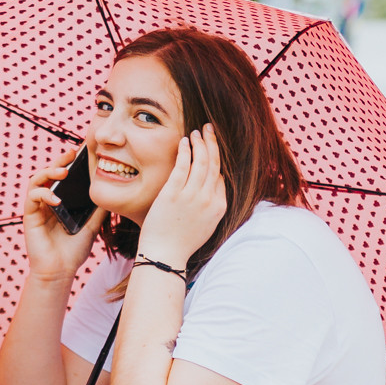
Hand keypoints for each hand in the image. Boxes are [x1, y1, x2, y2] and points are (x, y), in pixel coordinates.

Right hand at [22, 144, 104, 281]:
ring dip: (48, 172)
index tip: (81, 153)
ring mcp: (37, 208)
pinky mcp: (29, 217)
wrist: (60, 272)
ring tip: (63, 172)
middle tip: (71, 154)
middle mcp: (47, 202)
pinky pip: (32, 197)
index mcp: (60, 201)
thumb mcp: (92, 226)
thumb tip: (111, 193)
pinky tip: (56, 199)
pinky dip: (43, 194)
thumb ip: (98, 210)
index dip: (68, 163)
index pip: (62, 177)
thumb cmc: (73, 251)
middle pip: (48, 173)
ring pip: (36, 180)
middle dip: (58, 161)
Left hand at [136, 125, 226, 267]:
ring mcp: (191, 196)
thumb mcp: (206, 225)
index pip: (221, 177)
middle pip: (214, 164)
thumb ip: (211, 205)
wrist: (164, 255)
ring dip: (199, 143)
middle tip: (208, 129)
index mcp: (219, 207)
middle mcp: (208, 200)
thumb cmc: (181, 242)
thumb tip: (213, 184)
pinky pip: (182, 166)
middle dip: (212, 143)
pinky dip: (185, 151)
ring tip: (196, 132)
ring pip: (201, 162)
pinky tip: (184, 141)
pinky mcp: (173, 194)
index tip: (211, 147)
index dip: (216, 159)